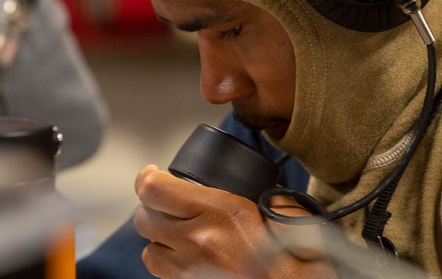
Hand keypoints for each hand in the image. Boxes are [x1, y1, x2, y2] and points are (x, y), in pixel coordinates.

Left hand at [133, 164, 335, 277]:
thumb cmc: (297, 260)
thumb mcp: (289, 215)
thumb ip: (272, 197)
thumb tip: (265, 192)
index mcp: (221, 213)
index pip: (155, 191)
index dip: (146, 177)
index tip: (152, 173)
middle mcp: (198, 242)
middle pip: (145, 219)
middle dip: (153, 207)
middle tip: (168, 201)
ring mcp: (191, 271)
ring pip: (148, 250)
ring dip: (158, 238)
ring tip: (178, 231)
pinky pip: (164, 273)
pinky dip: (169, 261)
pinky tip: (188, 255)